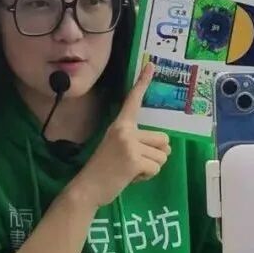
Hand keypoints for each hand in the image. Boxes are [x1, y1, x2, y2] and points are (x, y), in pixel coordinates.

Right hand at [74, 63, 170, 207]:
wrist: (88, 187)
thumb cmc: (104, 169)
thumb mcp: (117, 147)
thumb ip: (136, 141)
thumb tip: (165, 146)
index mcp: (120, 125)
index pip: (133, 101)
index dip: (143, 82)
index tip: (151, 65)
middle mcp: (126, 131)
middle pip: (164, 139)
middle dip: (156, 154)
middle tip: (134, 162)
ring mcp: (130, 144)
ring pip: (162, 156)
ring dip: (151, 167)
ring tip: (130, 170)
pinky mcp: (134, 160)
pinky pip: (156, 168)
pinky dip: (147, 177)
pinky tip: (130, 177)